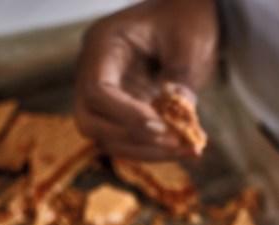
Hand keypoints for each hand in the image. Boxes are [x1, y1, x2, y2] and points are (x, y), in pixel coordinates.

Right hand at [75, 0, 218, 159]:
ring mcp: (105, 96)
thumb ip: (181, 74)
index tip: (163, 129)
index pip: (98, 90)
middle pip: (91, 121)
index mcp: (104, 44)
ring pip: (108, 138)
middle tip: (176, 145)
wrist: (185, 20)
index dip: (127, 115)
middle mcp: (94, 72)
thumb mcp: (188, 41)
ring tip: (187, 149)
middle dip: (134, 140)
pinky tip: (183, 148)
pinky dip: (153, 149)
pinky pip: (127, 140)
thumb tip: (179, 113)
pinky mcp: (121, 113)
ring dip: (146, 151)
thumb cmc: (184, 20)